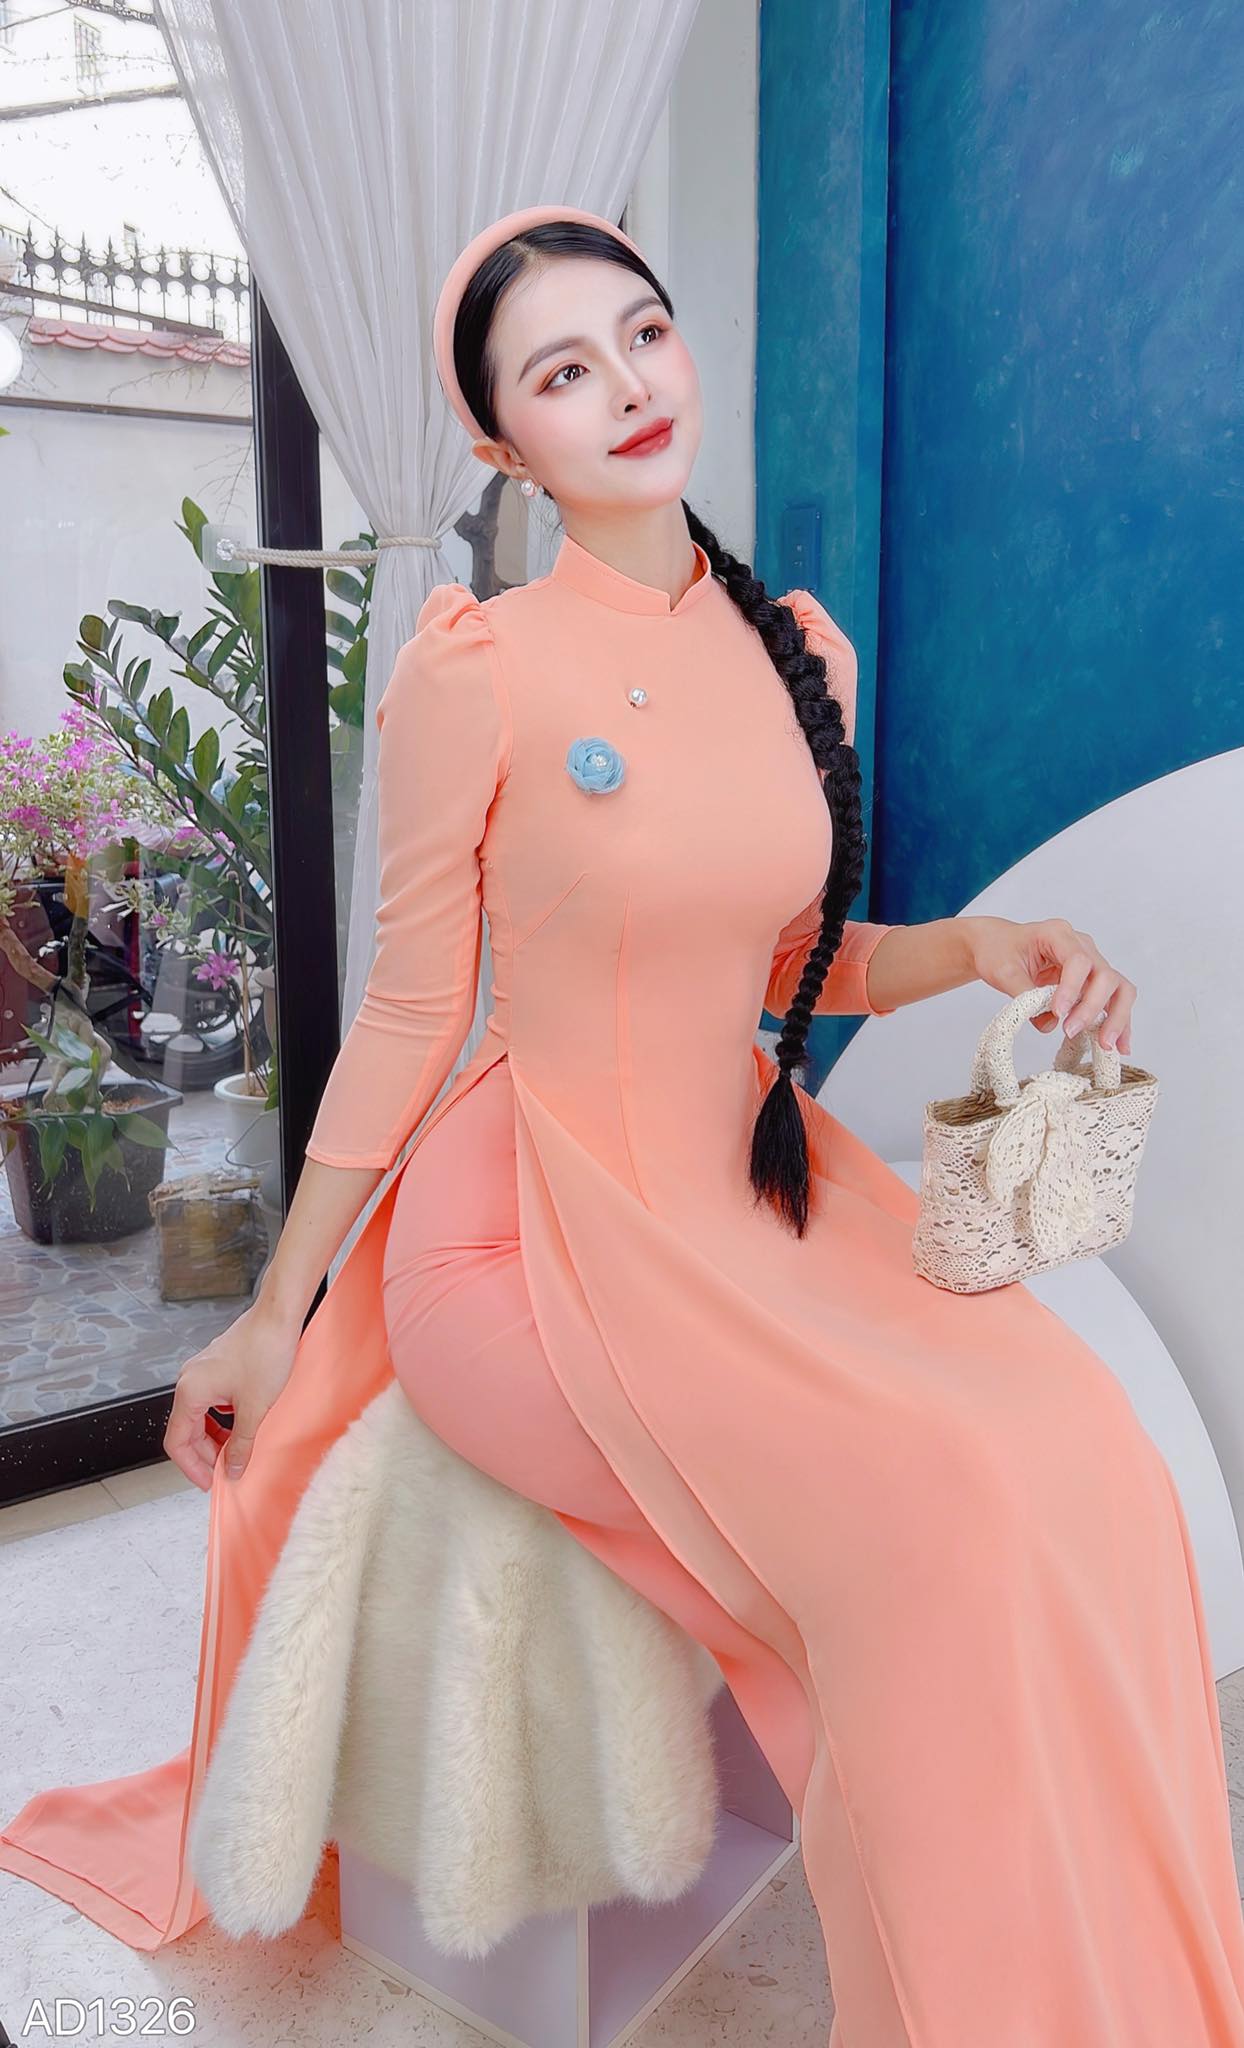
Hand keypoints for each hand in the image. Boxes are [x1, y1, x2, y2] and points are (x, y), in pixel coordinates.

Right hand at [163, 1299, 302, 1490]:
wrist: (279, 1315)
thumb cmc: (266, 1351)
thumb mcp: (254, 1408)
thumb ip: (240, 1444)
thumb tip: (232, 1469)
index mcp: (190, 1391)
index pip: (176, 1442)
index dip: (192, 1467)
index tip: (209, 1482)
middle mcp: (189, 1380)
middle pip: (186, 1430)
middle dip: (206, 1454)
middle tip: (228, 1470)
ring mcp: (202, 1372)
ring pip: (200, 1416)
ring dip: (215, 1437)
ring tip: (237, 1451)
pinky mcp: (217, 1367)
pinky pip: (211, 1402)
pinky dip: (222, 1419)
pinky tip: (241, 1426)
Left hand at [965, 916, 1135, 1054]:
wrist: (996, 945)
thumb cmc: (998, 951)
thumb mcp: (1003, 972)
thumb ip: (1025, 996)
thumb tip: (1049, 1024)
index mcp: (1057, 934)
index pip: (1078, 960)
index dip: (1072, 988)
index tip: (1058, 1012)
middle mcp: (1081, 945)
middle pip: (1105, 975)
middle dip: (1092, 1007)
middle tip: (1072, 1031)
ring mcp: (1091, 962)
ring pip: (1118, 988)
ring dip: (1116, 1017)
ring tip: (1106, 1045)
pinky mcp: (1092, 980)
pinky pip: (1114, 999)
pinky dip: (1118, 1021)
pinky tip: (1119, 1045)